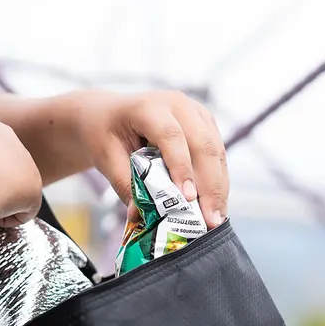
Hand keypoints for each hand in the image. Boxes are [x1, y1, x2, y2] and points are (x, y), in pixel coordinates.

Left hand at [70, 90, 228, 227]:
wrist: (108, 114)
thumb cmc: (105, 134)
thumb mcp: (106, 158)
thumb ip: (125, 185)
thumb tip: (140, 216)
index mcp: (149, 107)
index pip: (171, 136)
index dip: (181, 168)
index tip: (188, 199)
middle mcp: (178, 104)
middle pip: (202, 145)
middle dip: (210, 186)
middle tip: (210, 220)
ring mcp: (196, 113)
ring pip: (216, 151)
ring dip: (219, 188)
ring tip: (216, 219)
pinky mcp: (206, 125)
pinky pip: (218, 155)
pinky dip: (218, 182)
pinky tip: (216, 206)